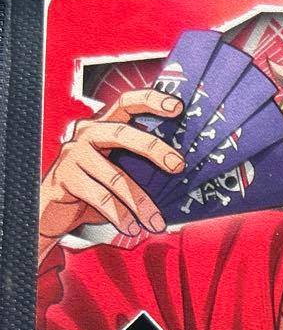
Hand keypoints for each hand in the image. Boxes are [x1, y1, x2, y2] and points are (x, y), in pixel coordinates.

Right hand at [38, 88, 185, 252]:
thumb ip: (140, 167)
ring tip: (156, 223)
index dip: (150, 100)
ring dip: (141, 204)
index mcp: (103, 127)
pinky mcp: (66, 177)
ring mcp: (74, 154)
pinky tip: (131, 229)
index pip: (126, 104)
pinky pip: (101, 198)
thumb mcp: (119, 173)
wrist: (54, 210)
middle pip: (122, 134)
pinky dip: (120, 217)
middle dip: (153, 148)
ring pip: (116, 178)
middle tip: (177, 165)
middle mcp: (86, 134)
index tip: (177, 106)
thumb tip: (181, 177)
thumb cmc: (95, 189)